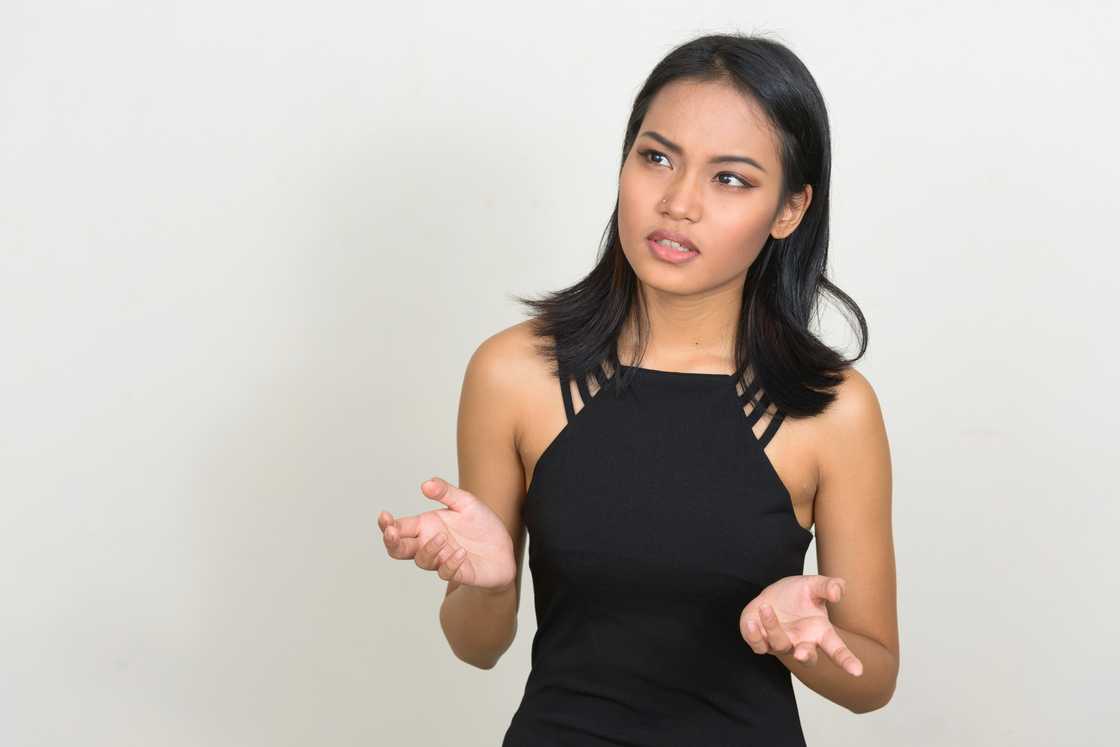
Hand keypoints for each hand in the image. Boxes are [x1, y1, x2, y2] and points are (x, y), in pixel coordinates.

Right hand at [378, 476, 515, 592]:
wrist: (504, 548)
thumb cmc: (481, 525)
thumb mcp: (466, 502)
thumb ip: (445, 492)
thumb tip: (426, 483)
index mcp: (427, 526)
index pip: (399, 527)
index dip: (387, 524)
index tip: (385, 516)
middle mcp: (430, 544)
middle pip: (399, 549)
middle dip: (391, 542)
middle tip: (392, 533)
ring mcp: (442, 560)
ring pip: (422, 561)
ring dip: (429, 549)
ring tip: (443, 538)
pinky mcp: (458, 573)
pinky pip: (446, 572)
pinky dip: (451, 563)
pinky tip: (461, 552)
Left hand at [739, 575, 863, 676]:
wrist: (774, 595)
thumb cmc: (798, 595)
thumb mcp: (814, 585)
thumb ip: (829, 587)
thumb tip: (838, 592)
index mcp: (820, 631)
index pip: (837, 649)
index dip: (847, 660)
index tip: (858, 671)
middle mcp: (802, 642)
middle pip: (807, 657)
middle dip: (805, 656)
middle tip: (801, 654)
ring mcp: (782, 644)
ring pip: (779, 645)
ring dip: (773, 627)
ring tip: (766, 607)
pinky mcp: (762, 643)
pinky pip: (758, 645)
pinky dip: (753, 635)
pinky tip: (752, 621)